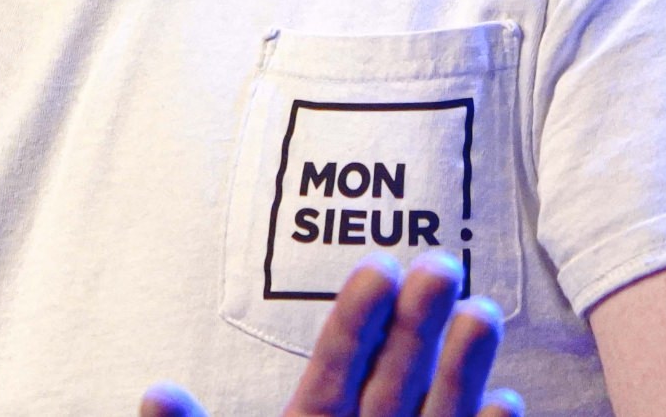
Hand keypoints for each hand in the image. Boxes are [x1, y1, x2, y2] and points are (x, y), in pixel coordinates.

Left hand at [143, 254, 520, 416]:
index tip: (377, 268)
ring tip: (485, 310)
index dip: (354, 322)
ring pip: (435, 415)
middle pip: (391, 379)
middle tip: (439, 264)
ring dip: (462, 368)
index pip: (332, 371)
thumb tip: (155, 394)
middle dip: (416, 324)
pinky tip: (510, 403)